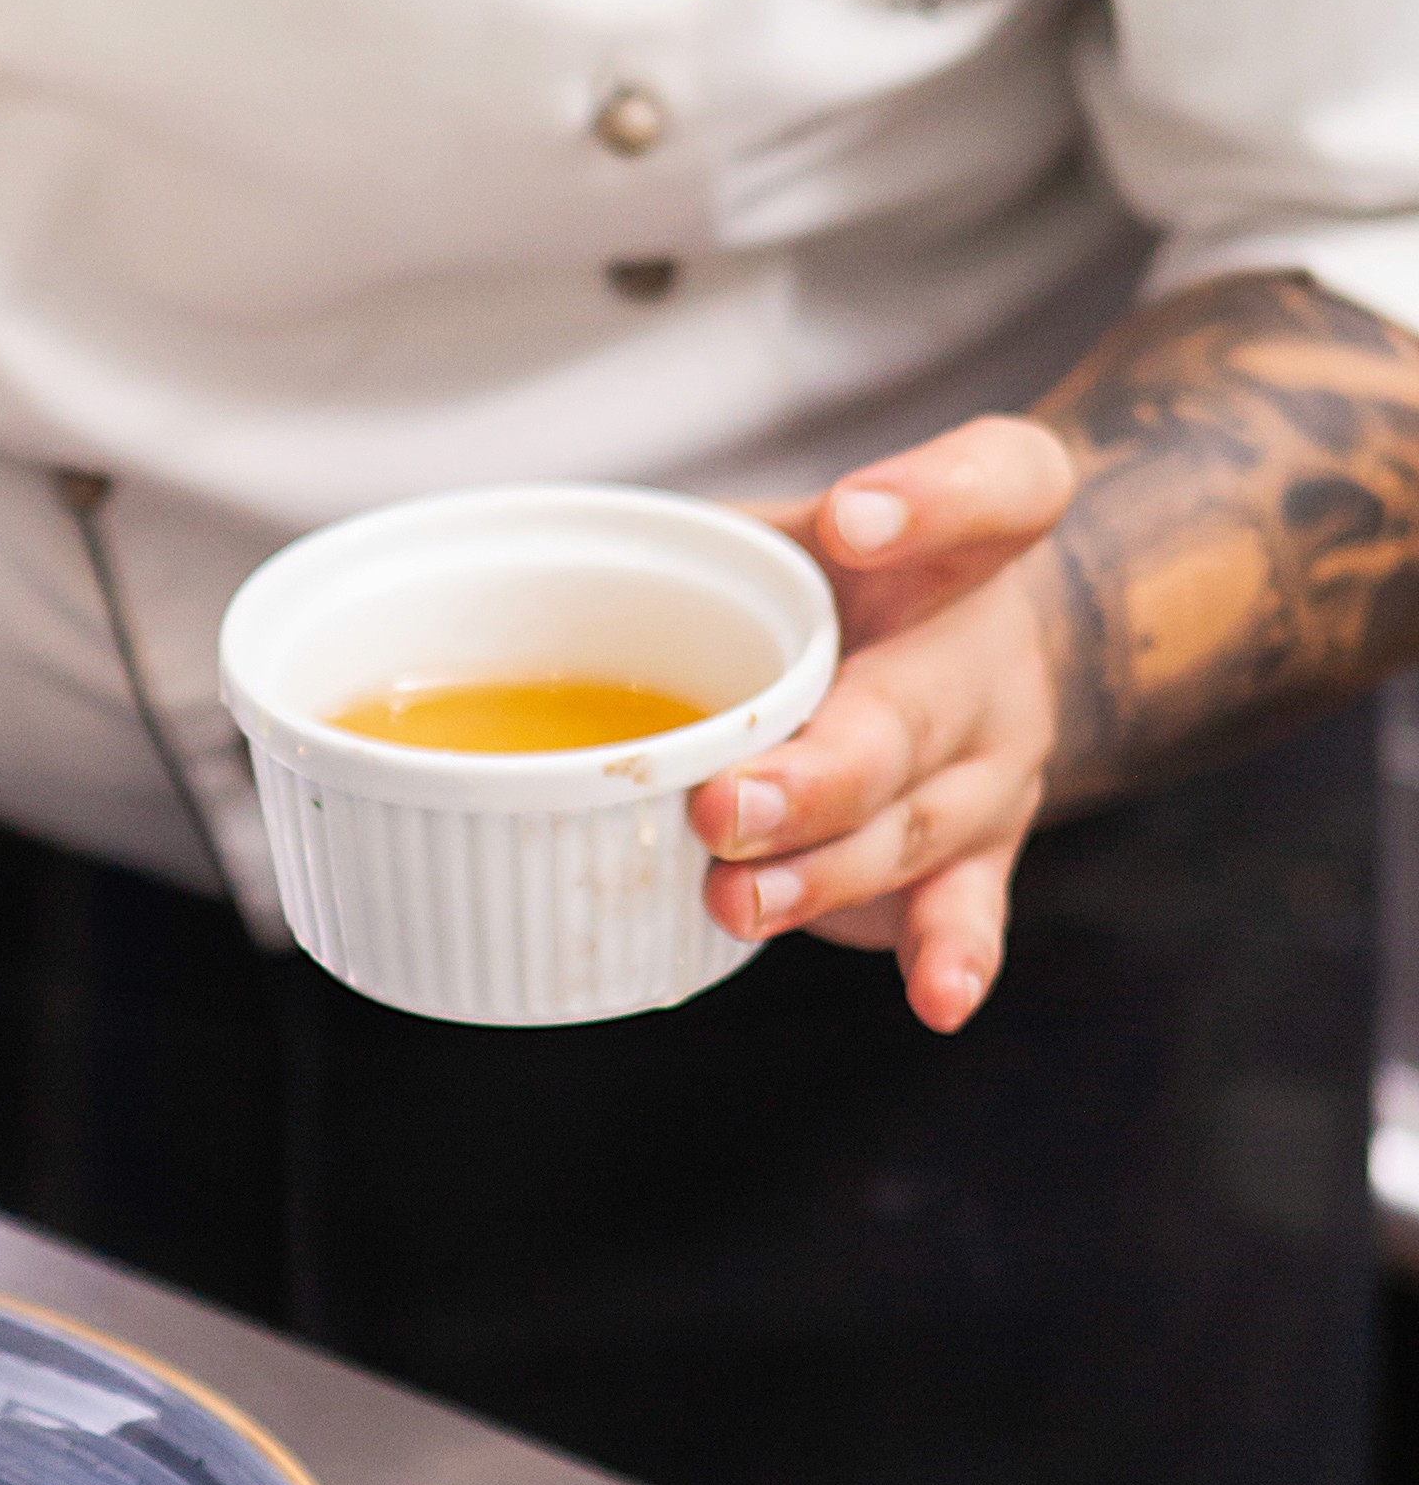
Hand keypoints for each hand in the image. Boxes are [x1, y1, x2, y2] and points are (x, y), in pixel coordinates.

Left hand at [688, 417, 1080, 1033]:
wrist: (971, 662)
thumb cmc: (845, 593)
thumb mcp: (790, 531)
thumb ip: (701, 542)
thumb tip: (489, 569)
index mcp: (960, 542)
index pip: (995, 486)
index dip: (930, 499)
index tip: (855, 518)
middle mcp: (991, 654)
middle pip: (915, 713)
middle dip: (814, 773)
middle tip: (722, 805)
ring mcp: (992, 766)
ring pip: (911, 827)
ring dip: (819, 875)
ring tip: (736, 899)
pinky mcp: (982, 857)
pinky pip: (968, 911)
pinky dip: (950, 957)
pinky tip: (935, 998)